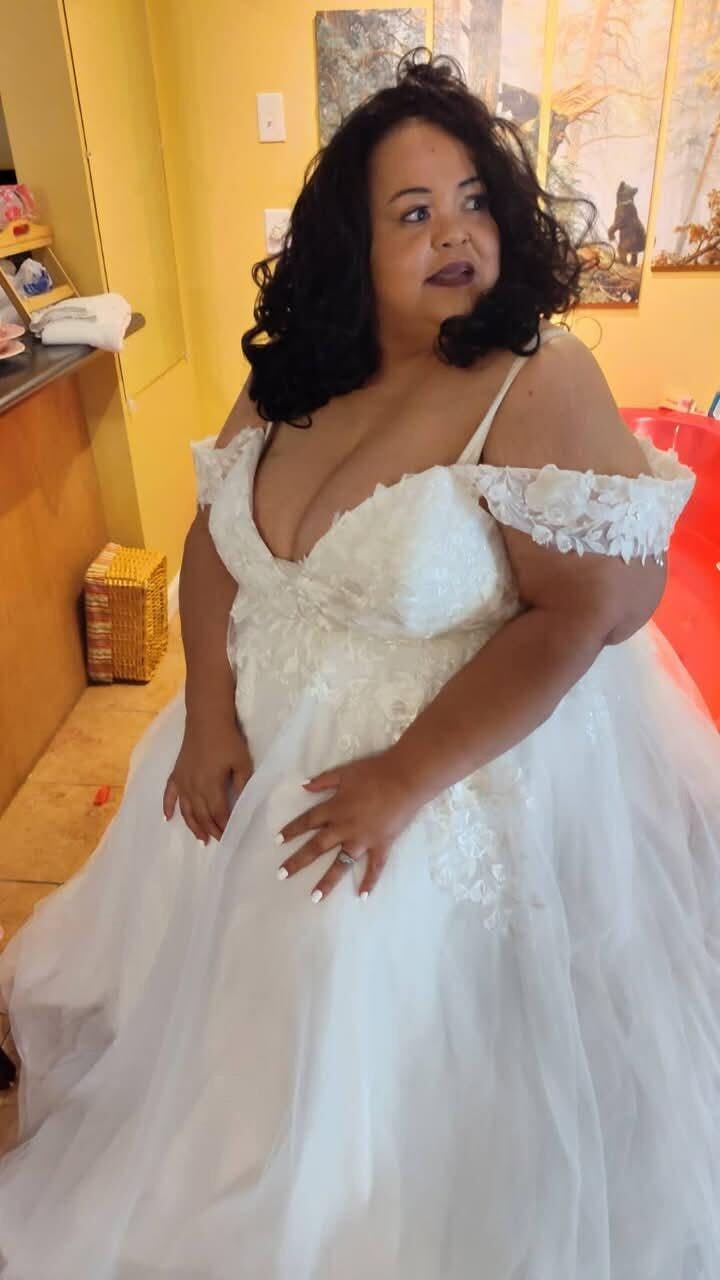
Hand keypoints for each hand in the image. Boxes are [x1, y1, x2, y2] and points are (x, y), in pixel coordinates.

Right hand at [163, 714, 253, 843]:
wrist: (207, 719)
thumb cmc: (228, 740)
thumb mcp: (242, 763)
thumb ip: (242, 785)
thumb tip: (242, 805)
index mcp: (211, 786)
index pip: (218, 813)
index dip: (224, 826)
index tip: (231, 835)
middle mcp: (194, 788)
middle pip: (201, 815)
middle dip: (210, 830)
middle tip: (218, 840)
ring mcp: (182, 781)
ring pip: (186, 810)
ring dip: (192, 826)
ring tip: (201, 838)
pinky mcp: (176, 773)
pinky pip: (169, 794)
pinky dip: (167, 807)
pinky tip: (167, 818)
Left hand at [275, 750, 421, 900]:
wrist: (405, 779)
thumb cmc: (374, 772)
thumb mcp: (344, 772)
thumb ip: (323, 781)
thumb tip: (303, 785)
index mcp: (334, 808)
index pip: (308, 821)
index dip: (292, 830)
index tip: (277, 841)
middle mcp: (344, 828)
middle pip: (317, 847)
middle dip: (298, 861)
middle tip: (282, 875)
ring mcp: (363, 839)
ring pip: (341, 863)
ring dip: (327, 881)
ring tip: (314, 897)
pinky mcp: (381, 845)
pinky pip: (374, 867)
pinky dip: (369, 881)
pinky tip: (362, 896)